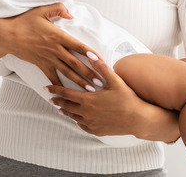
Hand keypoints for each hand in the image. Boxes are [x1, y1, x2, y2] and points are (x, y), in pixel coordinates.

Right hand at [0, 3, 101, 89]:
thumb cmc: (24, 21)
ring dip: (79, 82)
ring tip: (89, 90)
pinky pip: (52, 77)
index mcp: (58, 35)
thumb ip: (58, 8)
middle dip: (89, 74)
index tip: (101, 61)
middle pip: (76, 63)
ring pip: (67, 72)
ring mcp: (48, 58)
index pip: (78, 46)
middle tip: (100, 83)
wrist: (7, 35)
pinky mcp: (40, 64)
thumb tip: (72, 13)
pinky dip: (58, 86)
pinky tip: (65, 94)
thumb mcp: (42, 10)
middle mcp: (55, 49)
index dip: (91, 53)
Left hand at [45, 53, 178, 140]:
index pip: (66, 94)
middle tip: (51, 99)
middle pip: (67, 107)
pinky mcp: (98, 131)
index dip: (56, 90)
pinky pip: (83, 127)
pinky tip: (77, 121)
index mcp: (88, 100)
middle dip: (58, 102)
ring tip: (60, 109)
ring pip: (74, 117)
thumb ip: (101, 67)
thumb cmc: (128, 98)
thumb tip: (90, 54)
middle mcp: (87, 113)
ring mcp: (92, 124)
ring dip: (66, 112)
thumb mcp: (115, 80)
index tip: (46, 88)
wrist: (139, 119)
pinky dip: (78, 122)